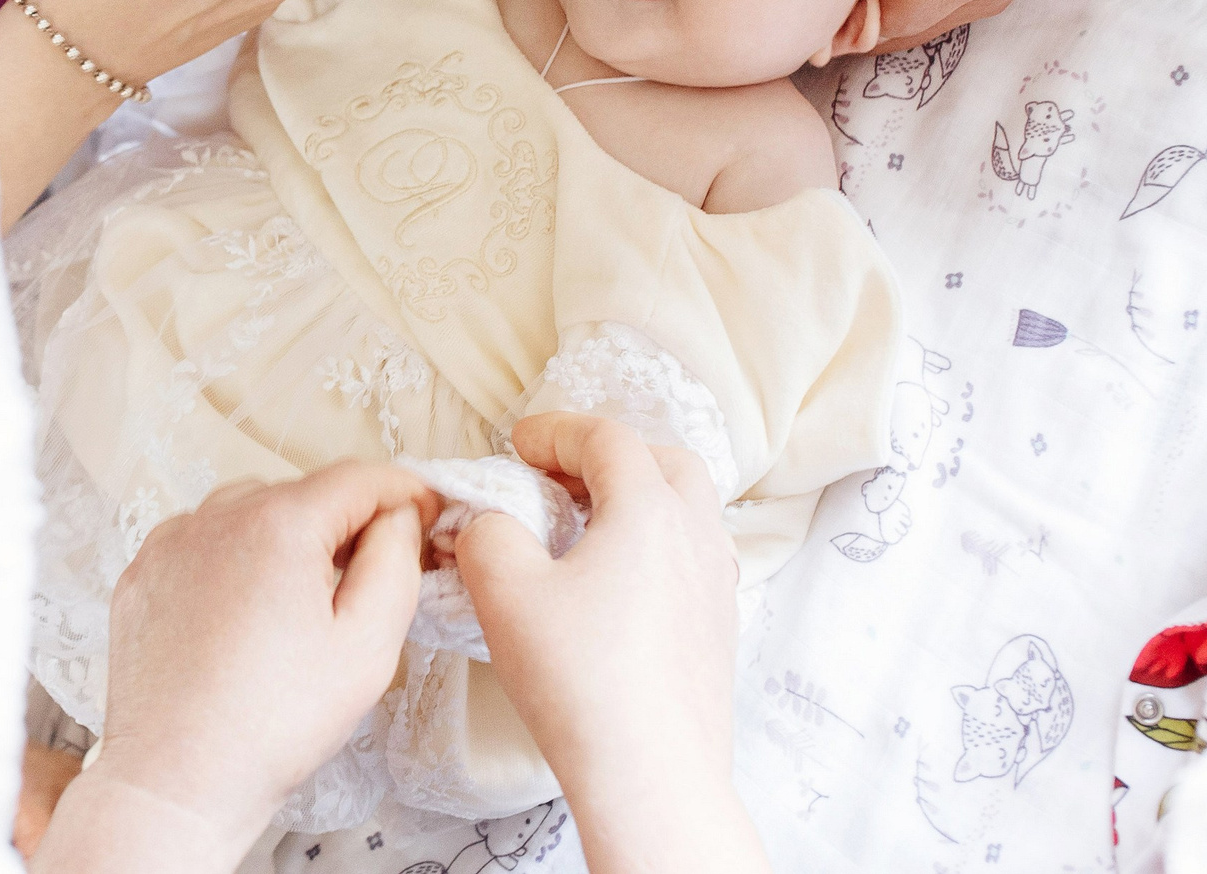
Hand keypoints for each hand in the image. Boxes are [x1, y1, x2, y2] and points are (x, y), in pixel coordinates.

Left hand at [32, 462, 439, 873]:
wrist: (176, 783)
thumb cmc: (275, 724)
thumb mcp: (367, 647)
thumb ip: (395, 563)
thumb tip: (398, 517)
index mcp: (278, 524)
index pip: (358, 479)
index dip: (403, 492)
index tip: (428, 515)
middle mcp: (216, 516)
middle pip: (302, 494)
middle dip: (343, 523)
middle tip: (369, 577)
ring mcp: (169, 544)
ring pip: (248, 513)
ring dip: (284, 540)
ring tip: (300, 604)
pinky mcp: (141, 576)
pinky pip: (201, 544)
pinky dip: (232, 562)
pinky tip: (243, 617)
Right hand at [457, 413, 763, 873]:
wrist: (652, 776)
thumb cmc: (580, 679)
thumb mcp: (504, 593)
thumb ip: (487, 534)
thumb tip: (489, 522)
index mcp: (649, 509)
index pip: (607, 438)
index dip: (555, 430)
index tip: (516, 443)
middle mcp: (696, 536)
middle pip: (665, 462)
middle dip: (609, 456)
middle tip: (557, 477)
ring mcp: (716, 585)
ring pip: (687, 513)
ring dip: (637, 502)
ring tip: (586, 530)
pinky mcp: (718, 632)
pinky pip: (690, 561)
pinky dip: (653, 548)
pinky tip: (614, 588)